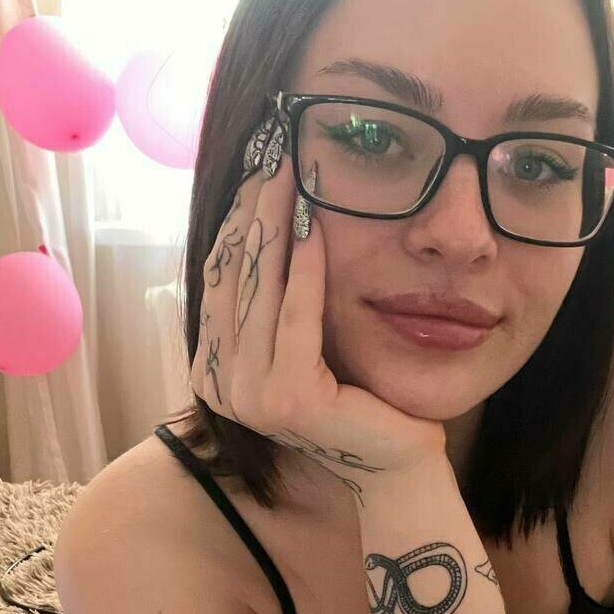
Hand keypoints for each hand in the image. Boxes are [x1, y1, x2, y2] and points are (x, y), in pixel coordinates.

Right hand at [191, 122, 446, 496]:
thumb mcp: (308, 339)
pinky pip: (296, 317)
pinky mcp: (286, 399)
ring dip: (273, 224)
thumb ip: (276, 299)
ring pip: (259, 289)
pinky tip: (313, 224)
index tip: (256, 163)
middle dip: (252, 209)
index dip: (236, 218)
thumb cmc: (362, 400)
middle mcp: (219, 385)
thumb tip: (259, 221)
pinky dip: (305, 268)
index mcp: (214, 370)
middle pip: (233, 276)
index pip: (221, 277)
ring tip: (289, 171)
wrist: (399, 464)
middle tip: (270, 150)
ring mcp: (247, 396)